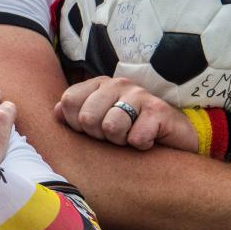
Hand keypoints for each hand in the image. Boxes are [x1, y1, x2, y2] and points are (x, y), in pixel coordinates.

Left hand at [54, 76, 197, 151]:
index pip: (68, 101)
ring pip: (111, 127)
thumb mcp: (98, 123)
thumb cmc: (130, 130)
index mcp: (98, 85)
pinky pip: (136, 138)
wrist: (174, 139)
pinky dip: (141, 145)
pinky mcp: (159, 110)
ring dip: (121, 141)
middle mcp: (117, 84)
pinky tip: (149, 139)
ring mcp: (139, 94)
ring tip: (131, 136)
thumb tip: (56, 111)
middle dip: (99, 136)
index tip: (92, 130)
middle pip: (87, 117)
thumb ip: (75, 115)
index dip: (75, 123)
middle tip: (116, 135)